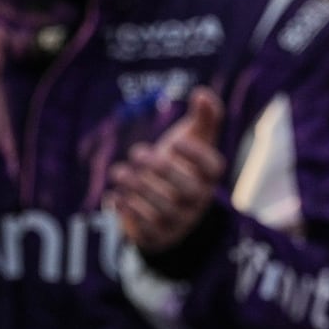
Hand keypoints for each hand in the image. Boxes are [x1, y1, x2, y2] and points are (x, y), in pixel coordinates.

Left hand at [109, 91, 230, 257]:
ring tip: (120, 172)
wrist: (169, 209)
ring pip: (165, 209)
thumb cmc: (181, 166)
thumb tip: (201, 92)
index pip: (212, 167)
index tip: (175, 141)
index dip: (196, 155)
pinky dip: (129, 210)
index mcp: (210, 176)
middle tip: (137, 153)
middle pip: (188, 189)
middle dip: (161, 170)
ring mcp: (180, 220)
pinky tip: (116, 194)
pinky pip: (147, 228)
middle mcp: (199, 200)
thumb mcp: (193, 141)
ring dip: (139, 188)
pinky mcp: (159, 235)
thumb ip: (202, 117)